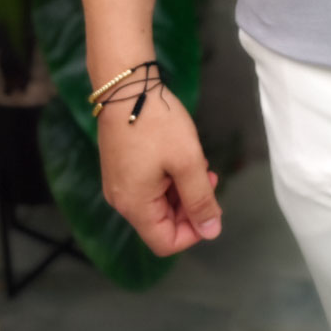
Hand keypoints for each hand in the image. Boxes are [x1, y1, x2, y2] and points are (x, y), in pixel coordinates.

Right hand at [98, 84, 222, 254]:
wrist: (126, 87)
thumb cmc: (158, 124)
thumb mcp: (188, 162)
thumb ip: (201, 199)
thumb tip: (211, 232)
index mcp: (134, 205)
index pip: (165, 242)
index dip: (194, 232)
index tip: (212, 205)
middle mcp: (122, 201)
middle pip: (162, 223)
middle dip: (191, 205)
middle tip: (209, 175)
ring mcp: (119, 184)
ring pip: (159, 204)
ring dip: (183, 190)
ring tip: (198, 162)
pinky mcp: (121, 169)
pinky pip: (149, 187)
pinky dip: (170, 178)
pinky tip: (182, 156)